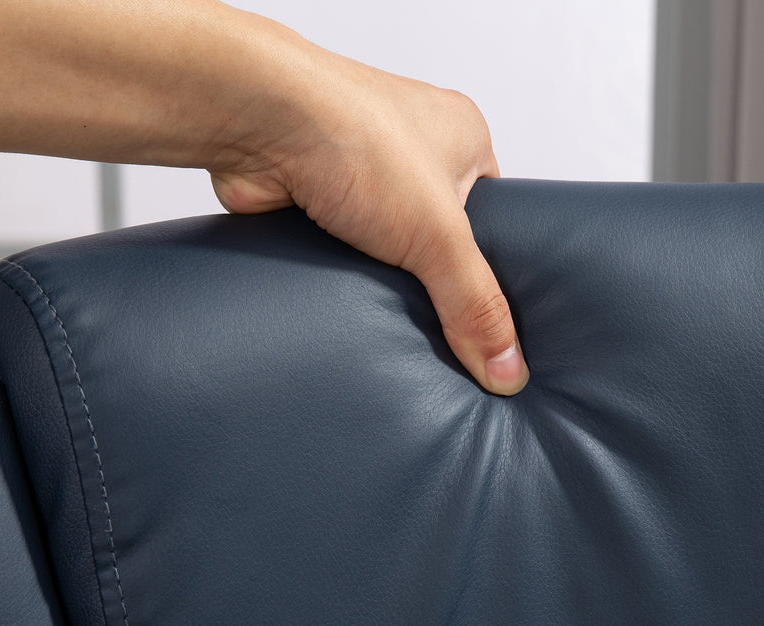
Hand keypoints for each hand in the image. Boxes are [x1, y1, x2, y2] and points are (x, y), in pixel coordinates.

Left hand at [209, 42, 528, 394]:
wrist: (254, 118)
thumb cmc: (353, 137)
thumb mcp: (440, 236)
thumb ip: (476, 306)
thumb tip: (509, 369)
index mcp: (462, 137)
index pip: (497, 217)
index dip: (495, 267)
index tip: (493, 317)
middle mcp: (413, 149)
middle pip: (440, 240)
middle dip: (436, 280)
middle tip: (445, 330)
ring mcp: (361, 172)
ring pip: (389, 250)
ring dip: (387, 281)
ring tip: (395, 321)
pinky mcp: (316, 198)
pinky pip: (344, 254)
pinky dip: (346, 277)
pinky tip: (350, 302)